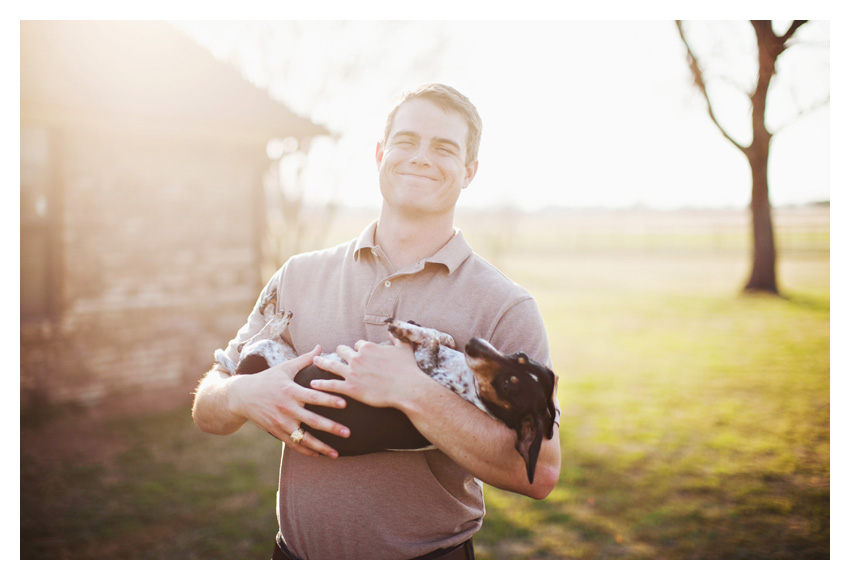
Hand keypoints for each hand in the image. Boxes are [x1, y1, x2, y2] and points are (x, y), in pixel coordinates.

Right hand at [227, 346, 350, 457]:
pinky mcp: (276, 432)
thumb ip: (304, 360)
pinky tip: (319, 454)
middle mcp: (286, 408)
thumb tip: (320, 347)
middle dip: (331, 428)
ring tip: (336, 454)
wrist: (242, 396)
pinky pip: (293, 444)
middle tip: (347, 433)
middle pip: (312, 420)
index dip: (329, 400)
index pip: (313, 396)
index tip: (344, 403)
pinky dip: (306, 450)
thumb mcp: (285, 367)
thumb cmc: (267, 379)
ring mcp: (281, 422)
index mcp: (290, 391)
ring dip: (320, 447)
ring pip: (303, 438)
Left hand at [310, 337, 426, 408]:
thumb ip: (397, 337)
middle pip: (342, 351)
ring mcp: (352, 373)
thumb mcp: (404, 348)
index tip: (360, 354)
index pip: (357, 344)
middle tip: (336, 354)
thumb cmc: (408, 369)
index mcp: (368, 347)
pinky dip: (321, 384)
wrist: (408, 389)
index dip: (359, 349)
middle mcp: (357, 358)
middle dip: (340, 352)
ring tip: (315, 361)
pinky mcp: (351, 388)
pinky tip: (313, 383)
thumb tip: (393, 329)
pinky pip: (332, 384)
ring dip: (322, 363)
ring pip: (332, 365)